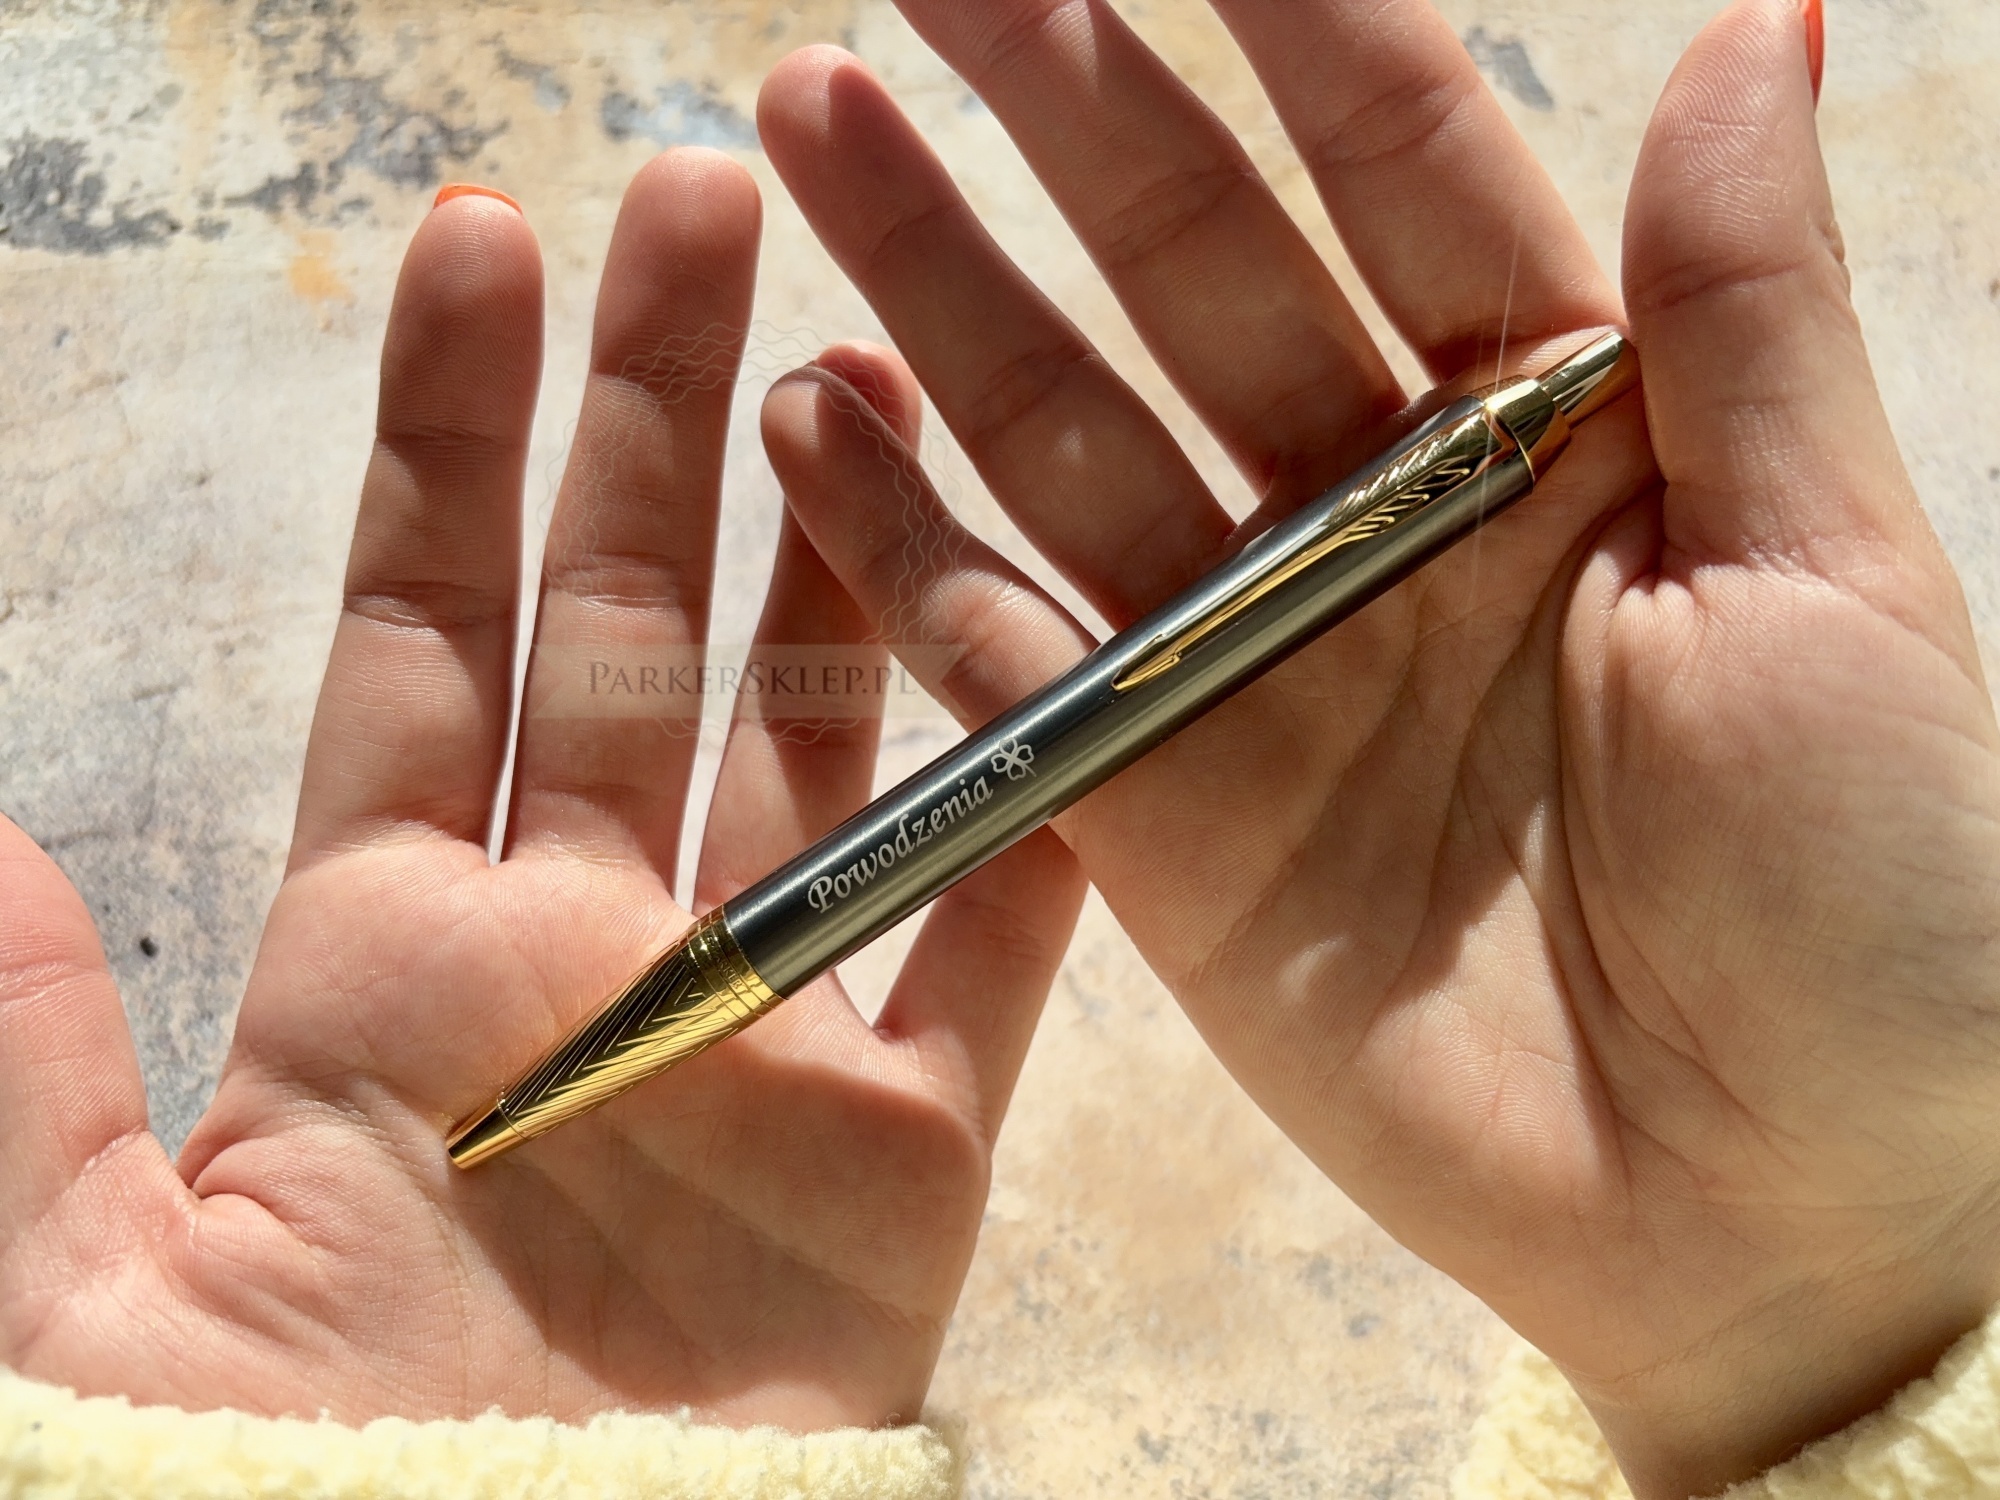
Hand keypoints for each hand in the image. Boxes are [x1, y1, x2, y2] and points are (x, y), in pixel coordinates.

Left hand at [0, 154, 1082, 1430]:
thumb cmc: (286, 1499)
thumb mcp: (84, 1298)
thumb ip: (32, 1070)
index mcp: (384, 962)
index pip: (423, 631)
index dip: (450, 439)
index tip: (481, 240)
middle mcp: (581, 957)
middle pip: (629, 622)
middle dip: (660, 409)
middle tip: (703, 195)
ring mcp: (752, 1036)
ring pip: (815, 737)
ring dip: (849, 552)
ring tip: (885, 358)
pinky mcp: (900, 1159)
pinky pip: (992, 961)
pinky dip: (1043, 822)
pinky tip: (1080, 662)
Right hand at [750, 2, 1999, 1492]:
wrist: (1776, 1212)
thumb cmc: (1881, 907)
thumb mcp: (1837, 577)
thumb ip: (1741, 313)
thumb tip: (1751, 18)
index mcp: (1561, 431)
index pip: (1405, 173)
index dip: (1293, 29)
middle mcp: (1380, 518)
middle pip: (1195, 276)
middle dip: (1064, 117)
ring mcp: (1252, 659)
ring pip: (1065, 435)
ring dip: (939, 288)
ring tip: (816, 133)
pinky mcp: (1159, 810)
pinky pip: (1002, 652)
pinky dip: (898, 546)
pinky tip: (810, 418)